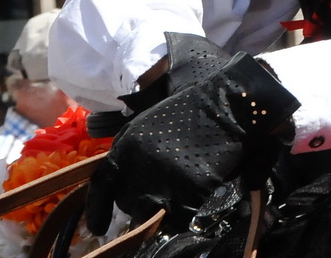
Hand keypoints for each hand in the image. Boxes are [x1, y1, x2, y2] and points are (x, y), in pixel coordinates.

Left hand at [84, 52, 298, 233]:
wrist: (233, 103)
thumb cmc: (200, 107)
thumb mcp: (155, 122)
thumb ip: (139, 153)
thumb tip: (138, 183)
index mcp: (126, 144)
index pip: (102, 186)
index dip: (98, 209)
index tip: (96, 228)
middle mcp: (135, 165)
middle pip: (127, 203)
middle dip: (141, 202)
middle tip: (162, 193)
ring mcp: (159, 181)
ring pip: (149, 215)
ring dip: (162, 211)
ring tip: (180, 195)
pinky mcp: (184, 193)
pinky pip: (177, 219)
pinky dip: (185, 215)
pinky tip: (197, 197)